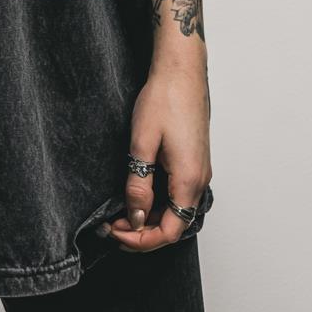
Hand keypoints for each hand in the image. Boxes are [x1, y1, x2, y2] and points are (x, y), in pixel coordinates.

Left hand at [104, 62, 211, 252]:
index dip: (141, 240)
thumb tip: (136, 217)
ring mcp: (199, 170)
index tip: (115, 232)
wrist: (181, 71)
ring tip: (120, 212)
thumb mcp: (142, 143)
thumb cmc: (164, 99)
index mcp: (189, 180)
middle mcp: (200, 180)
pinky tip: (138, 194)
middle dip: (142, 232)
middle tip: (111, 225)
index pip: (169, 231)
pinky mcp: (194, 161)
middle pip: (174, 224)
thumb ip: (139, 184)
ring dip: (150, 217)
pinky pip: (178, 193)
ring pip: (176, 210)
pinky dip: (158, 202)